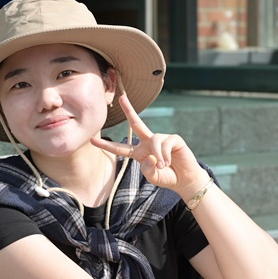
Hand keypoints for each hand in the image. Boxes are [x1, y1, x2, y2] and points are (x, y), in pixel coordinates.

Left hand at [92, 94, 208, 198]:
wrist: (185, 180)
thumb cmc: (167, 177)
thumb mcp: (152, 176)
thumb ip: (147, 168)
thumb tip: (151, 156)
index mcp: (139, 153)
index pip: (120, 148)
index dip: (107, 145)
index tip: (92, 139)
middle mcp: (148, 142)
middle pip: (136, 124)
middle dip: (129, 110)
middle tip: (121, 98)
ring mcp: (161, 139)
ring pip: (153, 141)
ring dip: (157, 156)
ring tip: (163, 166)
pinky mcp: (174, 139)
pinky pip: (165, 143)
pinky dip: (165, 154)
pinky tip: (169, 162)